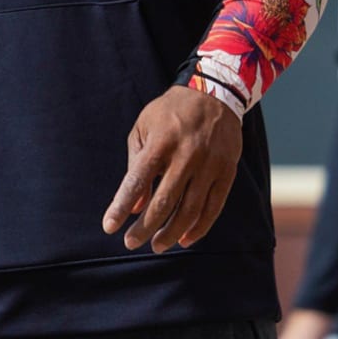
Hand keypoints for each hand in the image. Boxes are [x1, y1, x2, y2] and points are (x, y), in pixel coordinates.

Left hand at [102, 85, 243, 252]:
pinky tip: (185, 239)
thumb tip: (133, 208)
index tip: (110, 227)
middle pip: (164, 202)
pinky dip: (199, 227)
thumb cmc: (170, 113)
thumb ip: (135, 165)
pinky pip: (214, 206)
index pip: (137, 181)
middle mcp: (186, 155)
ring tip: (157, 245)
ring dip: (171, 233)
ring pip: (190, 209)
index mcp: (161, 142)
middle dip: (145, 227)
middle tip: (131, 243)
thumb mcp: (144, 129)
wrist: (215, 93)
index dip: (121, 206)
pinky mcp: (227, 171)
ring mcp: (210, 164)